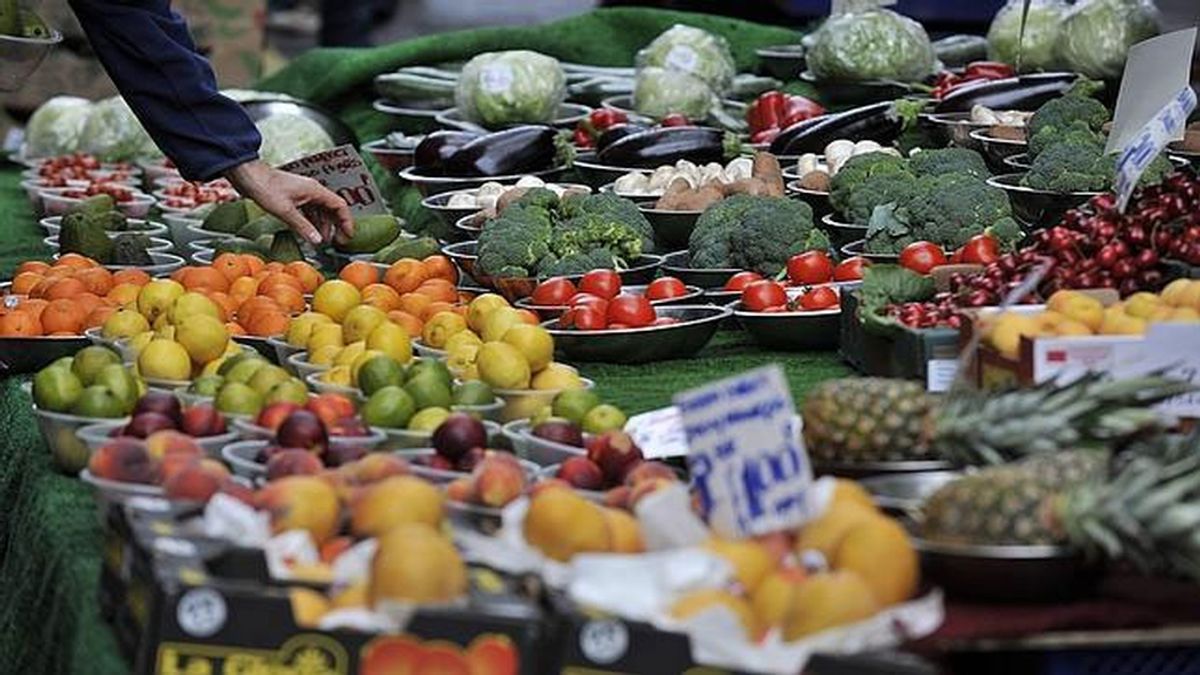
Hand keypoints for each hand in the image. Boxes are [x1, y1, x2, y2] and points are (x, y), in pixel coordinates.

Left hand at [224, 159, 352, 244]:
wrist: (248, 175)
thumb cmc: (265, 188)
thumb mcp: (285, 211)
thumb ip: (303, 227)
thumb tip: (318, 241)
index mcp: (315, 191)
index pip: (340, 206)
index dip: (346, 222)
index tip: (347, 236)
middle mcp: (313, 191)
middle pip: (332, 209)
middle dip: (336, 226)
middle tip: (336, 242)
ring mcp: (304, 193)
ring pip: (321, 211)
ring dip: (323, 226)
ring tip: (321, 241)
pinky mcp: (294, 197)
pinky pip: (309, 210)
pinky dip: (312, 222)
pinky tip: (308, 232)